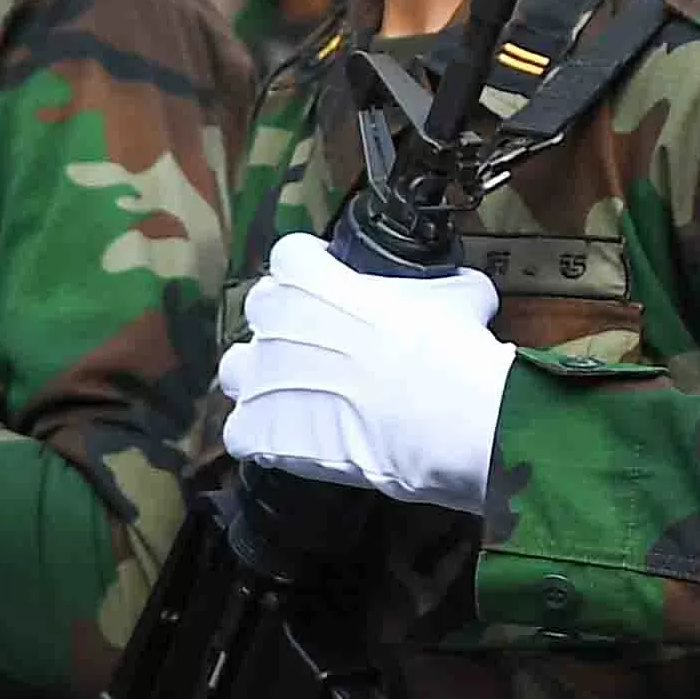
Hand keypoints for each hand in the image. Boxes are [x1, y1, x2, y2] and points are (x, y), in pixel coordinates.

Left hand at [216, 229, 511, 511]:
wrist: (441, 414)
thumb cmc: (448, 345)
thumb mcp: (459, 292)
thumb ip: (438, 284)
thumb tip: (457, 288)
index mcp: (308, 274)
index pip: (291, 256)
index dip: (316, 270)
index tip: (339, 286)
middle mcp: (272, 319)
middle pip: (262, 311)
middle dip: (289, 325)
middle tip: (331, 346)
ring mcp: (259, 377)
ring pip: (240, 369)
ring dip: (264, 380)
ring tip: (305, 397)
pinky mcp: (256, 431)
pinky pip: (241, 431)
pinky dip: (265, 438)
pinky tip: (299, 442)